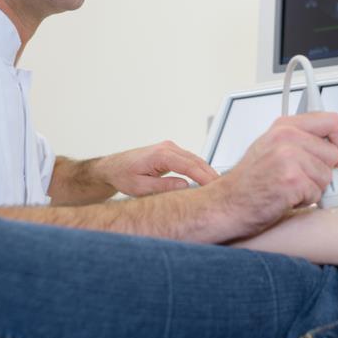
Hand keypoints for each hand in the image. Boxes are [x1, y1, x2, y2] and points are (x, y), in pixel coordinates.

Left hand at [95, 141, 219, 196]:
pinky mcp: (172, 152)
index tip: (215, 187)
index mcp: (160, 155)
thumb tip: (186, 186)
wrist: (113, 167)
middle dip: (211, 175)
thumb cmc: (124, 176)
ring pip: (196, 159)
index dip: (204, 177)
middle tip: (224, 190)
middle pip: (197, 161)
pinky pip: (191, 160)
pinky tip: (207, 180)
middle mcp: (168, 147)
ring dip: (207, 172)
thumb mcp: (140, 187)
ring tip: (219, 187)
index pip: (189, 166)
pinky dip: (200, 169)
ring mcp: (171, 148)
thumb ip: (163, 187)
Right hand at [205, 112, 337, 238]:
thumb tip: (334, 147)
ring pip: (327, 176)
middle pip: (334, 153)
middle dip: (323, 172)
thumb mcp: (272, 147)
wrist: (226, 204)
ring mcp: (288, 157)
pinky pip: (317, 194)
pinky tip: (285, 197)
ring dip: (313, 189)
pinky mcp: (291, 180)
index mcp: (284, 125)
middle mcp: (286, 137)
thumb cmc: (248, 181)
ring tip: (289, 188)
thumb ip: (302, 141)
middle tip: (302, 178)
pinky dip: (305, 201)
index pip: (332, 120)